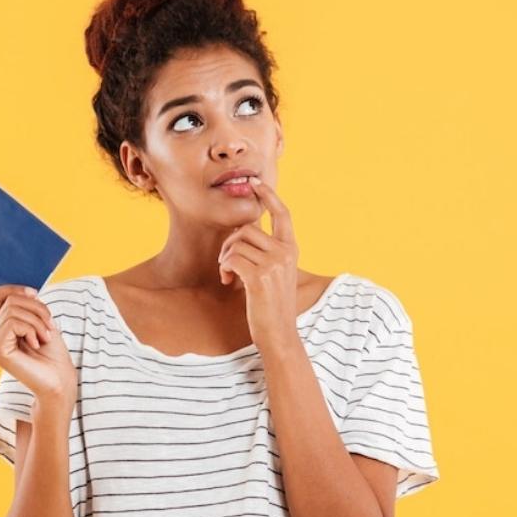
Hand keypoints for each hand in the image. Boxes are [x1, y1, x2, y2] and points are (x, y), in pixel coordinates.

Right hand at [0, 285, 75, 402]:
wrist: (59, 382)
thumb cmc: (53, 356)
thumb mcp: (42, 323)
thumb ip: (30, 307)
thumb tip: (28, 292)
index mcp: (0, 329)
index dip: (14, 289)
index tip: (35, 295)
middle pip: (9, 301)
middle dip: (37, 308)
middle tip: (50, 326)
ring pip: (12, 311)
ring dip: (37, 320)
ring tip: (44, 337)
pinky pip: (13, 323)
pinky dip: (31, 329)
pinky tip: (36, 344)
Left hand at [216, 177, 300, 350]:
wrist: (278, 334)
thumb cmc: (272, 305)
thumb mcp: (275, 274)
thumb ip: (266, 251)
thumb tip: (243, 229)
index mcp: (291, 249)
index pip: (282, 214)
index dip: (269, 196)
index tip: (256, 183)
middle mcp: (286, 252)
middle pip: (248, 228)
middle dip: (230, 242)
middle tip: (227, 262)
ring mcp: (274, 264)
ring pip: (237, 243)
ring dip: (225, 257)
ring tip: (228, 274)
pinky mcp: (259, 277)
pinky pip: (232, 258)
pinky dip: (224, 268)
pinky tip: (227, 281)